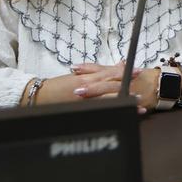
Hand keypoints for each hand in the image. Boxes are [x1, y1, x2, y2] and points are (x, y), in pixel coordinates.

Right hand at [38, 62, 153, 112]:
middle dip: (128, 86)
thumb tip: (117, 65)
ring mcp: (84, 101)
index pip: (108, 73)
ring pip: (107, 100)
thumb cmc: (58, 86)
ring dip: (123, 102)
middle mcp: (86, 88)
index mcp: (86, 77)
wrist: (38, 95)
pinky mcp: (80, 110)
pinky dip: (111, 112)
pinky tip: (121, 116)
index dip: (124, 72)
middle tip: (143, 87)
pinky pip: (99, 111)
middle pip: (110, 86)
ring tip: (138, 105)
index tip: (138, 71)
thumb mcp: (78, 76)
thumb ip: (97, 72)